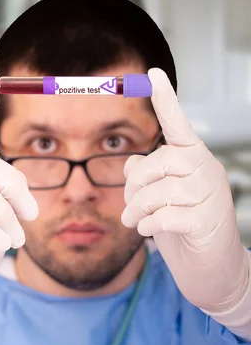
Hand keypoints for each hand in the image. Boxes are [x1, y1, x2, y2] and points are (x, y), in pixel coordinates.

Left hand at [121, 68, 249, 315]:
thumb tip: (132, 160)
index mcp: (193, 158)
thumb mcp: (160, 199)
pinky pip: (165, 215)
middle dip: (135, 186)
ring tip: (134, 221)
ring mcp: (211, 195)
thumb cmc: (184, 229)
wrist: (214, 272)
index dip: (165, 98)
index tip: (153, 72)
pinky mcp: (208, 222)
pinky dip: (149, 225)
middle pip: (158, 161)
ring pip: (159, 190)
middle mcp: (206, 169)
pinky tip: (149, 231)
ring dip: (138, 209)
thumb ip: (147, 176)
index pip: (178, 123)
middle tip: (130, 206)